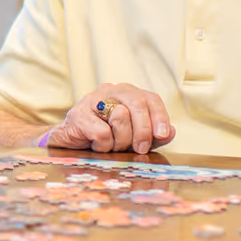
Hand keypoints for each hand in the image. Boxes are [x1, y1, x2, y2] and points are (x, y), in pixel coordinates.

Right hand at [43, 84, 173, 154]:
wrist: (70, 143)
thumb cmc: (105, 138)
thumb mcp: (134, 137)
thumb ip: (153, 135)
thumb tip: (170, 132)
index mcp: (127, 93)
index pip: (151, 99)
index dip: (160, 117)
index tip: (163, 135)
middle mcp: (111, 90)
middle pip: (138, 104)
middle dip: (143, 130)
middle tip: (140, 149)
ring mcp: (93, 100)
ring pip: (120, 117)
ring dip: (120, 140)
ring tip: (112, 145)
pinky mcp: (78, 114)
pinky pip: (102, 133)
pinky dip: (103, 146)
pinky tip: (96, 145)